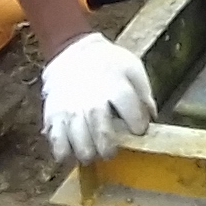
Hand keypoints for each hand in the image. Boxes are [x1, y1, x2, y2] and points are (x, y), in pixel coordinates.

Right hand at [40, 31, 155, 164]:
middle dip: (107, 147)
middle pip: (101, 130)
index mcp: (116, 86)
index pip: (131, 111)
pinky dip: (63, 151)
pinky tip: (70, 153)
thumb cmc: (108, 64)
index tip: (138, 131)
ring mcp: (71, 107)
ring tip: (92, 154)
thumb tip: (151, 117)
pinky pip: (56, 139)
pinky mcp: (54, 114)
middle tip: (111, 152)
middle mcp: (93, 99)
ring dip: (86, 152)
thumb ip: (143, 93)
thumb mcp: (132, 68)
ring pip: (78, 139)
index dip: (137, 124)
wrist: (73, 51)